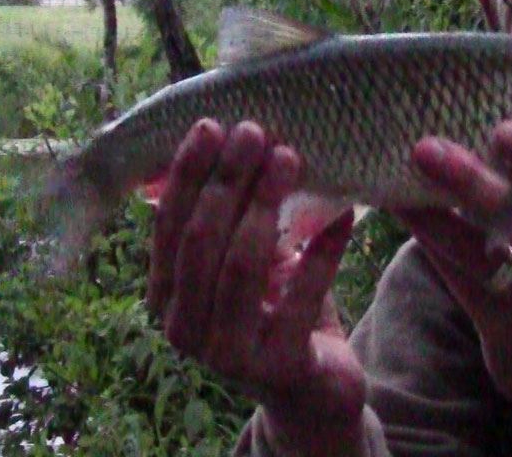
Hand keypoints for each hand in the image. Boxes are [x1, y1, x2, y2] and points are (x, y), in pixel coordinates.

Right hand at [146, 119, 365, 453]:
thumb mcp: (244, 260)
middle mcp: (185, 329)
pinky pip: (301, 297)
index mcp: (167, 297)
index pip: (169, 226)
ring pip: (241, 265)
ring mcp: (228, 354)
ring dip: (266, 204)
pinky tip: (344, 214)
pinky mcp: (277, 367)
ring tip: (291, 158)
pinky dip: (323, 250)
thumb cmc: (274, 308)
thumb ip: (228, 215)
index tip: (212, 125)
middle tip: (256, 132)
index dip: (188, 174)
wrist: (311, 387)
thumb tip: (227, 131)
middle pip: (202, 240)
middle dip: (227, 180)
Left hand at [399, 121, 511, 454]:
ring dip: (438, 217)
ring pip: (487, 260)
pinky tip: (406, 215)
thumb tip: (485, 130)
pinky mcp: (511, 335)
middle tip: (429, 147)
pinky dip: (433, 246)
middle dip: (478, 183)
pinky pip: (464, 284)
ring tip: (400, 182)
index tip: (503, 127)